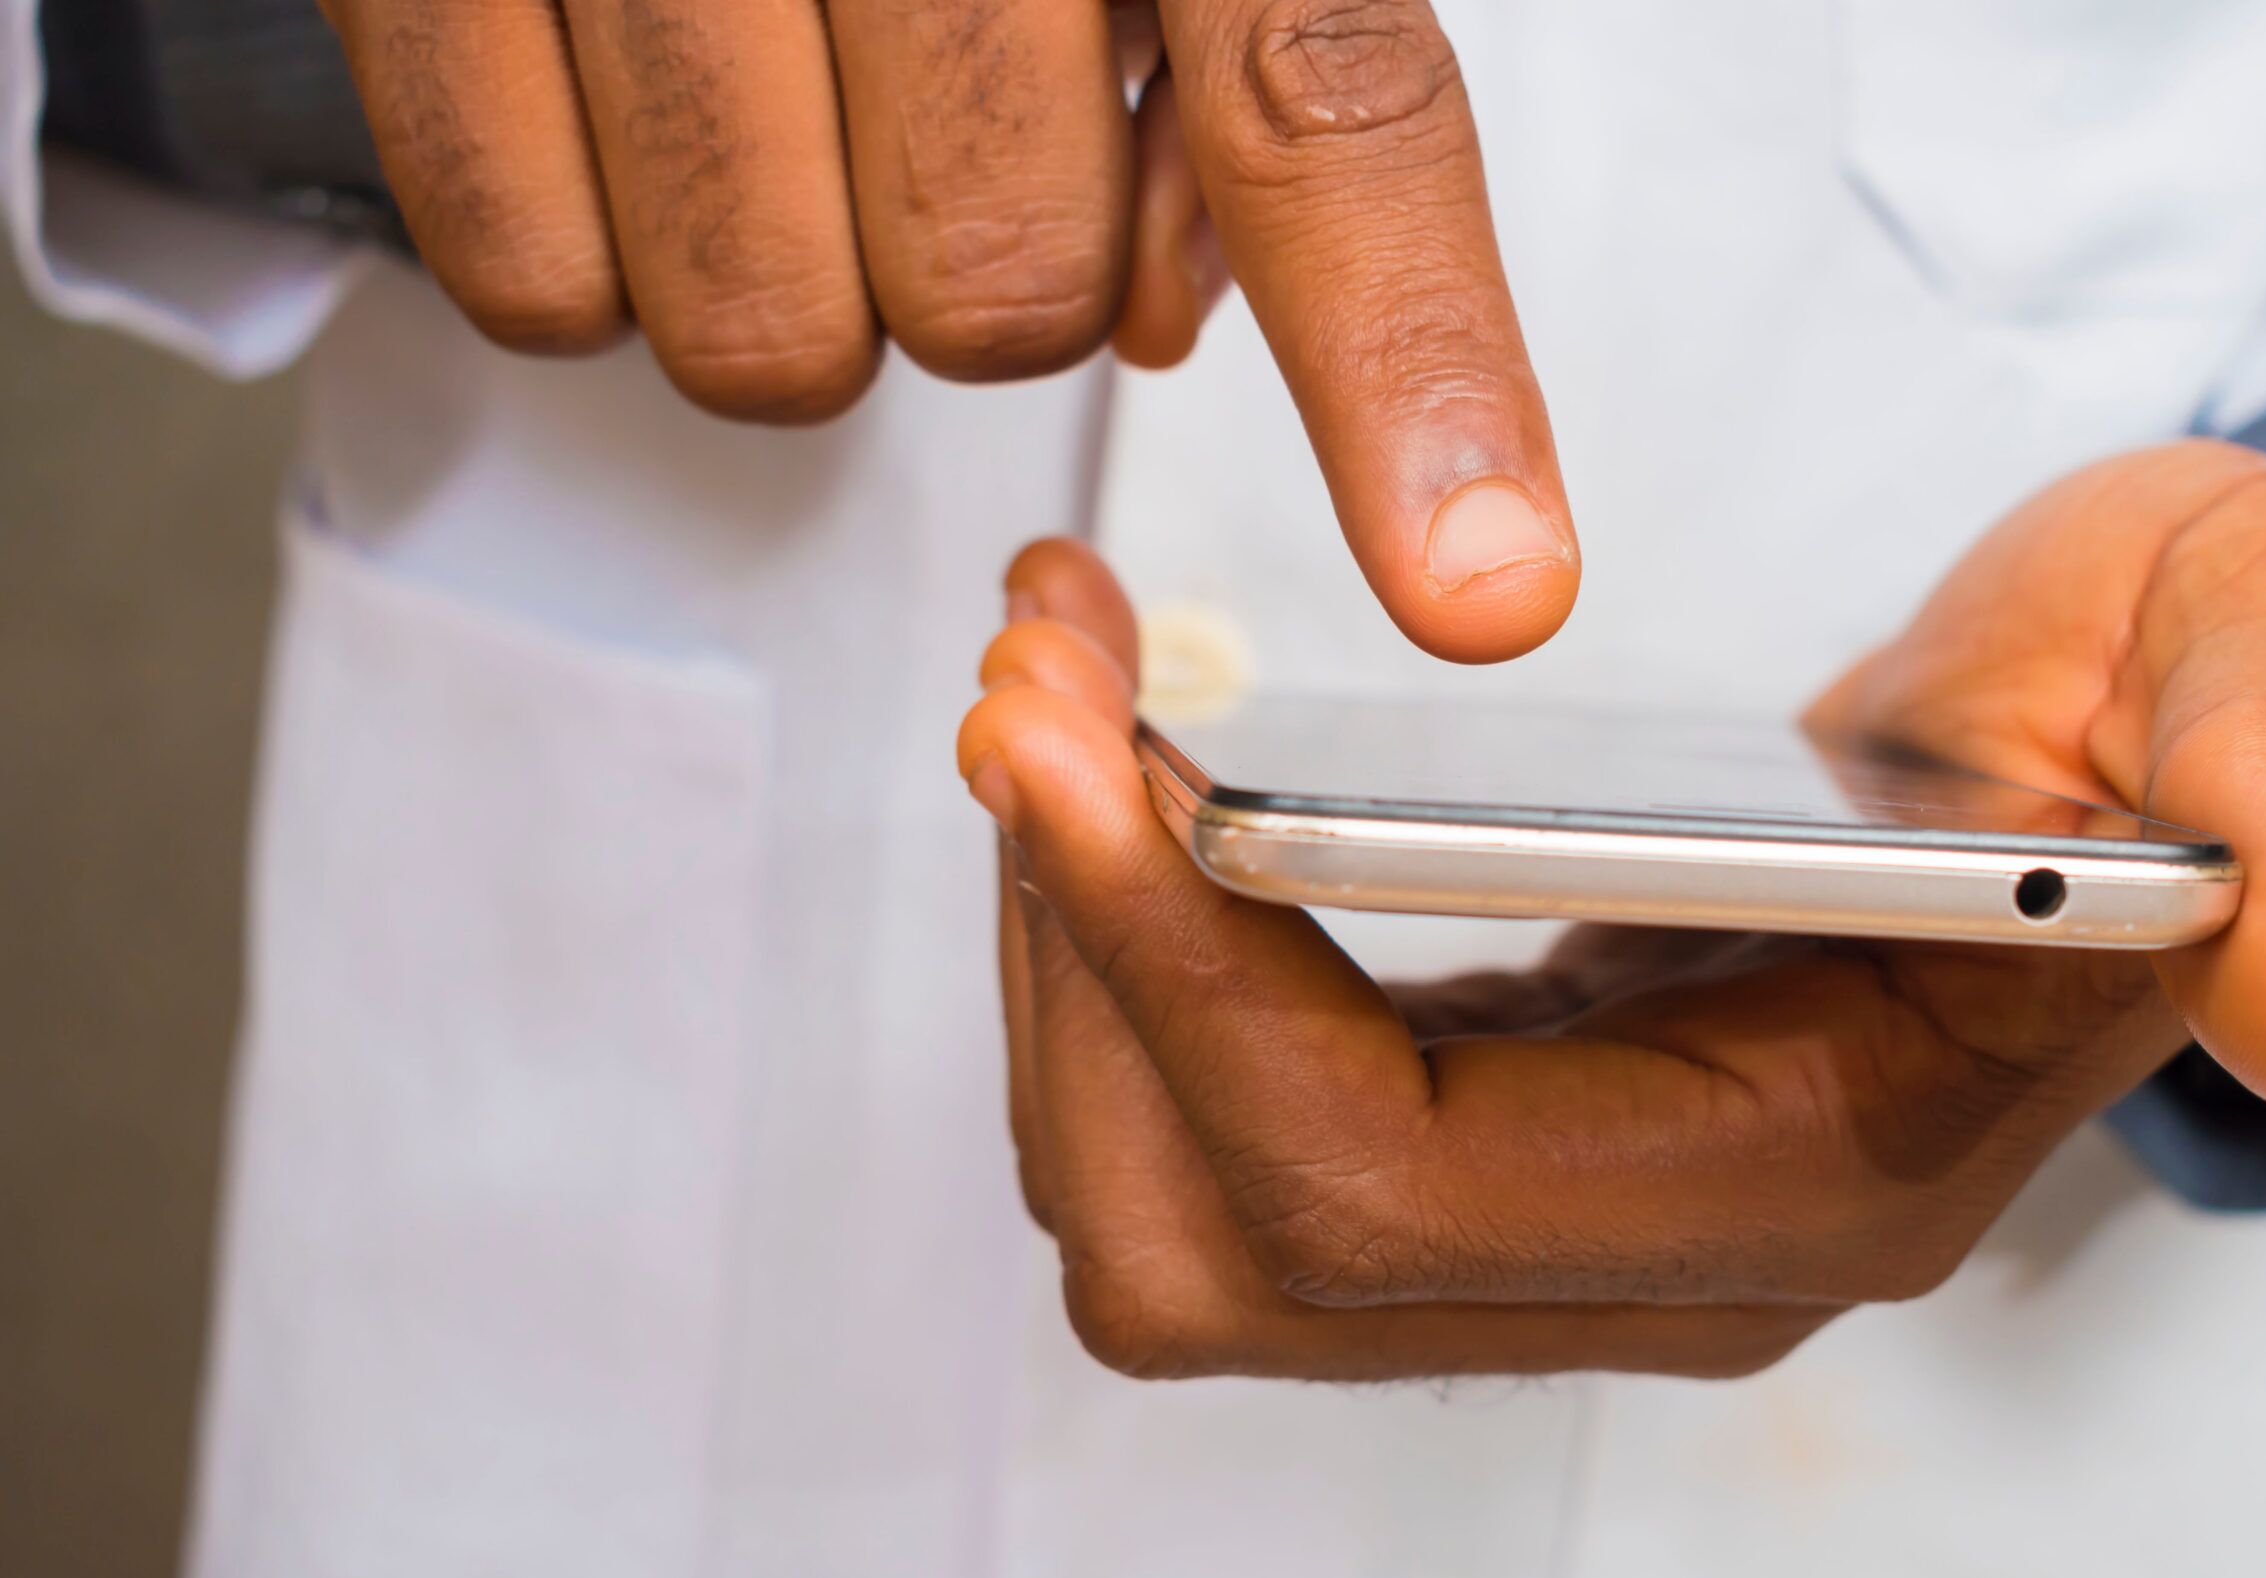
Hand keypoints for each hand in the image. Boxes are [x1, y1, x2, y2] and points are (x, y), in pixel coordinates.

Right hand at [320, 0, 1577, 659]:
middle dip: (981, 265)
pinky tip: (619, 95)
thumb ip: (1235, 61)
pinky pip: (539, 286)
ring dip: (789, 276)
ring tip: (763, 90)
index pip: (1322, 114)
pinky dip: (586, 248)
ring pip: (773, 339)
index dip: (1408, 371)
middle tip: (921, 107)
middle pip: (1005, 302)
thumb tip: (1180, 310)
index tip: (1480, 582)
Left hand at [953, 443, 2265, 1380]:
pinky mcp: (1495, 1114)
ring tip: (1057, 689)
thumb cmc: (2201, 700)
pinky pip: (1217, 1102)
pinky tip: (1126, 761)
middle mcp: (1655, 1244)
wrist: (2165, 732)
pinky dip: (1122, 938)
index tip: (1072, 753)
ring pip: (1168, 1199)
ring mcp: (1559, 1203)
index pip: (1389, 1184)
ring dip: (1064, 955)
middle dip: (1073, 972)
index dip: (1191, 987)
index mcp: (1817, 1178)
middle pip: (1215, 1241)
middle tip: (1030, 689)